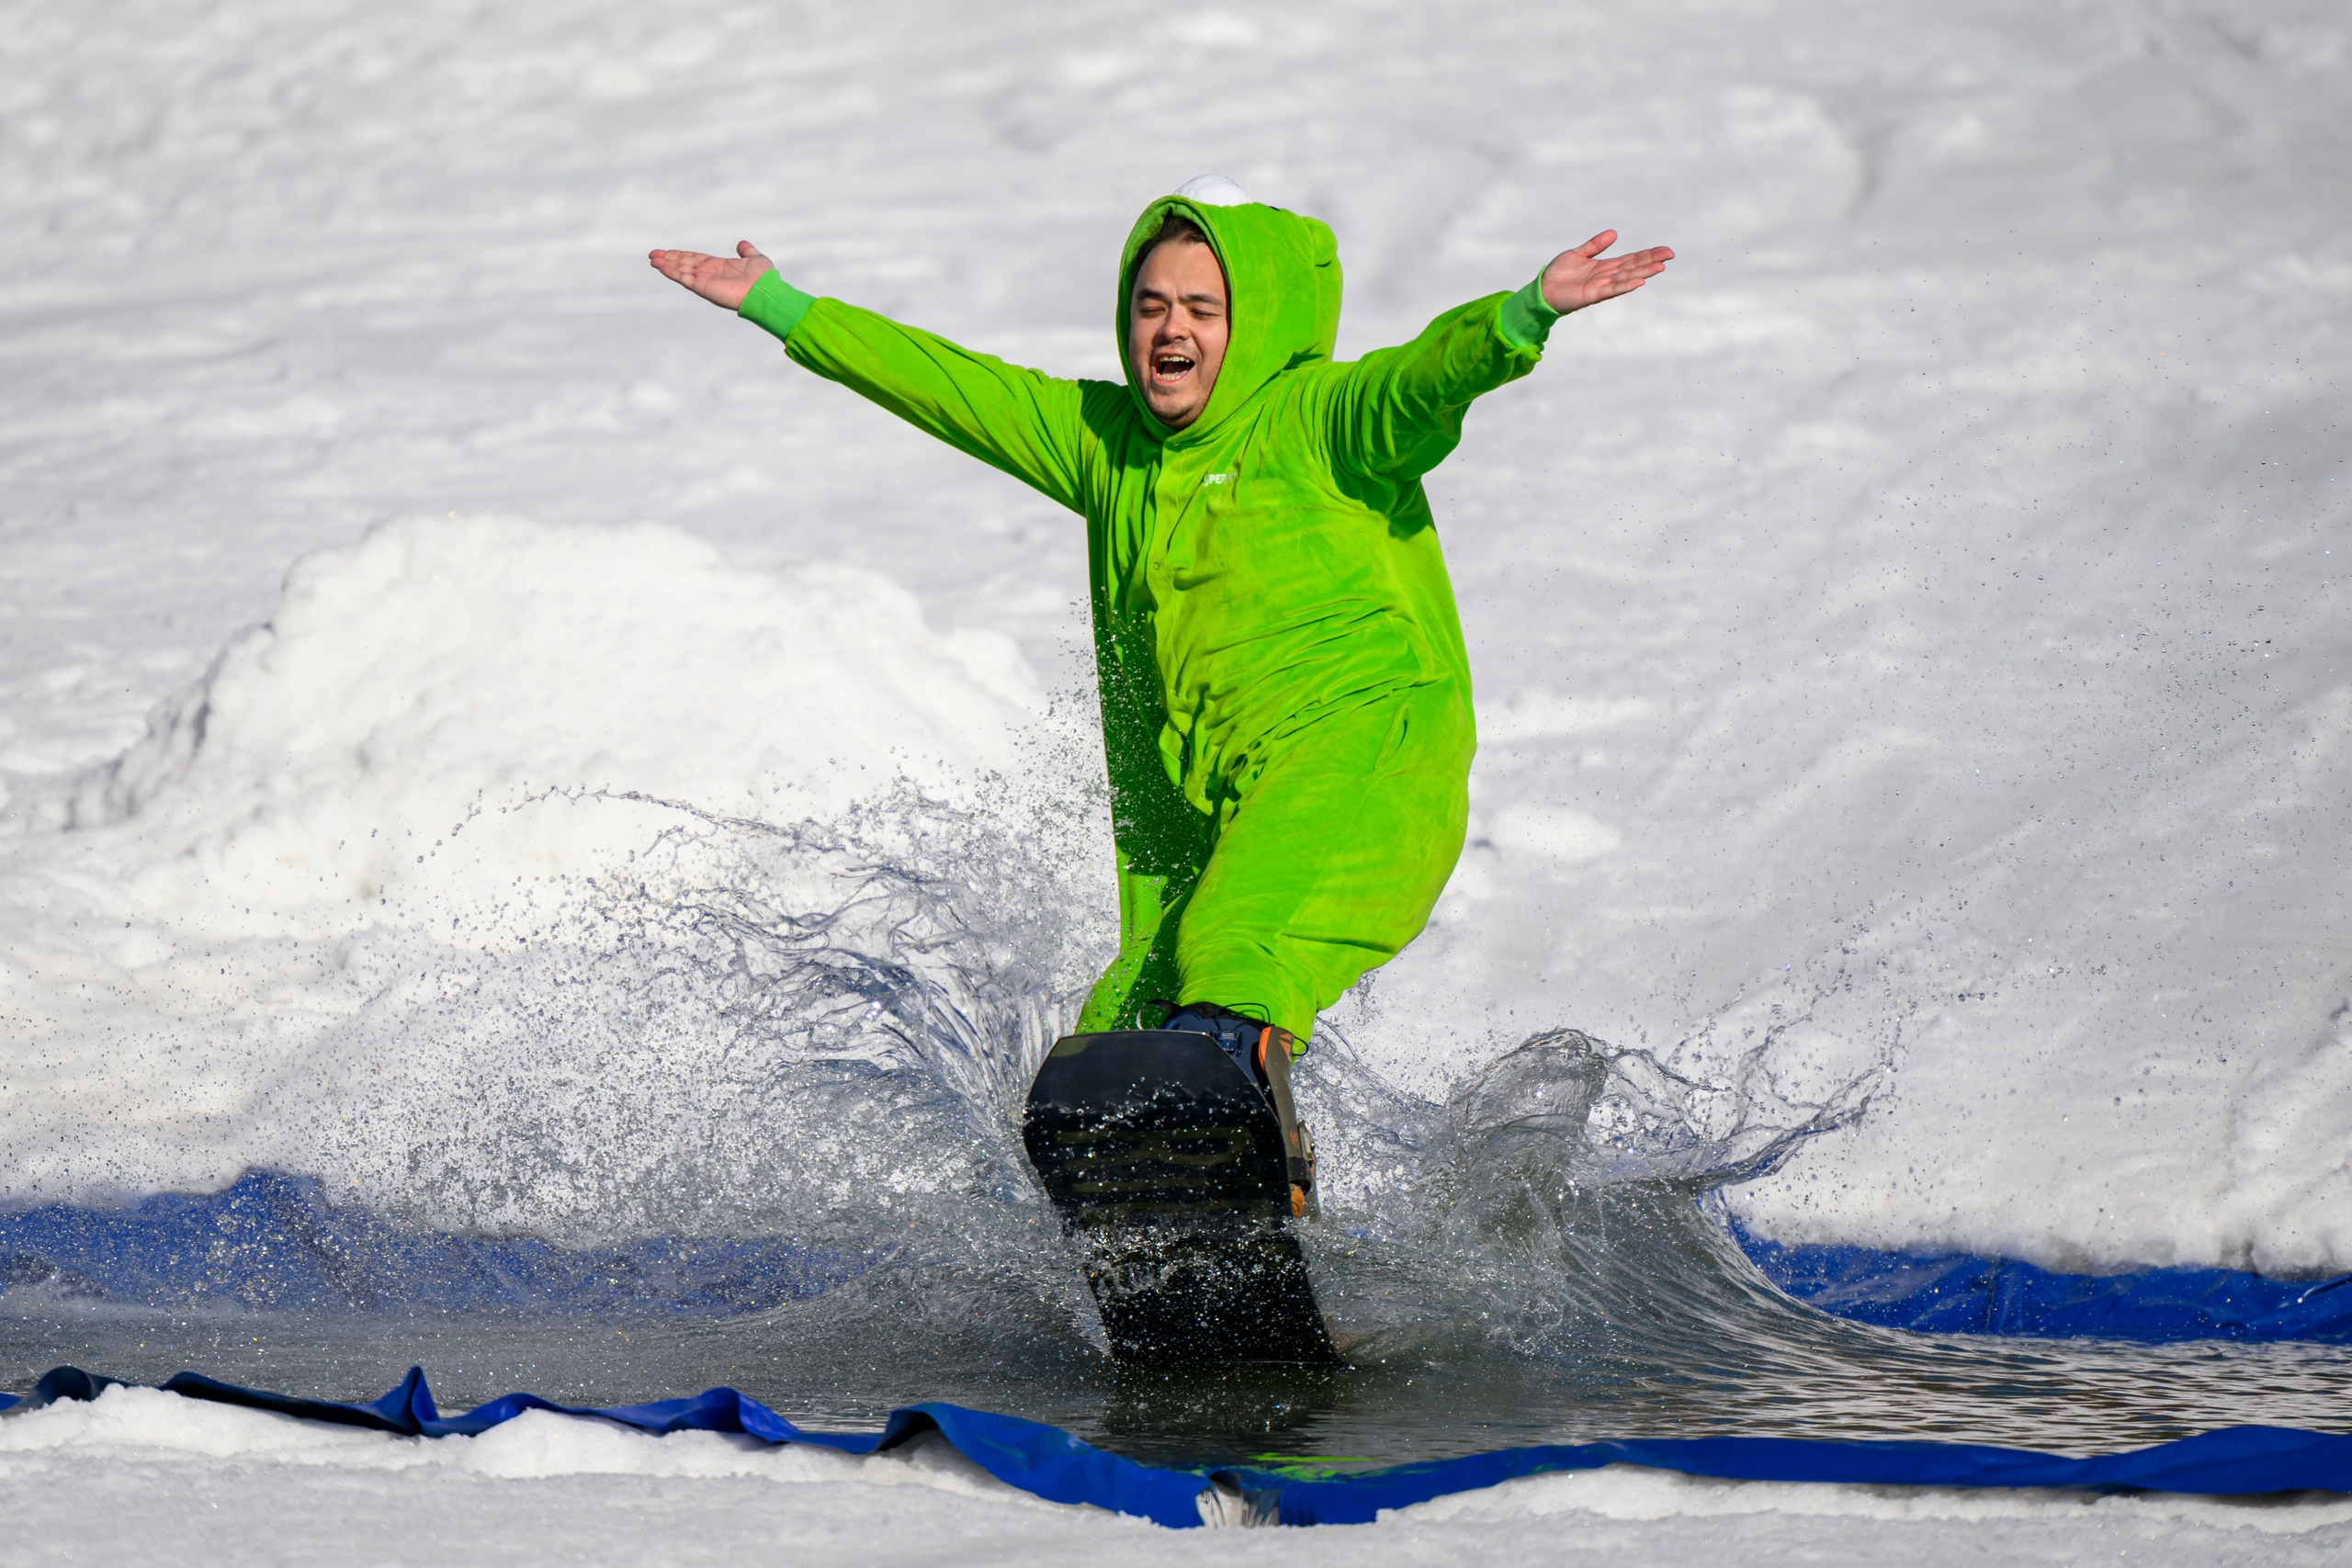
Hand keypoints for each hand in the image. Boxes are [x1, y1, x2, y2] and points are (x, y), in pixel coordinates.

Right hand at [648, 240, 775, 309]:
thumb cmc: (763, 278)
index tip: (667, 252)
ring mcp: (705, 281)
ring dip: (666, 265)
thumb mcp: (754, 258)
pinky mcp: (703, 287)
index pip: (695, 258)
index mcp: (718, 266)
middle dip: (669, 259)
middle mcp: (709, 274)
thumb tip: (742, 243)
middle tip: (653, 255)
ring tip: (652, 259)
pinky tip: (660, 266)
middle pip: (684, 263)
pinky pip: (683, 278)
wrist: (765, 291)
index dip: (681, 255)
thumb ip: (746, 251)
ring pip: (681, 270)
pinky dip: (671, 272)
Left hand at [1539, 231, 1673, 314]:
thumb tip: (1614, 233)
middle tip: (1671, 255)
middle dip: (1652, 261)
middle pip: (1634, 267)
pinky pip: (1612, 290)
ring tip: (1661, 267)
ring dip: (1644, 272)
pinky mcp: (1592, 295)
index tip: (1665, 250)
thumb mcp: (1578, 254)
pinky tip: (1640, 281)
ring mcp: (1601, 286)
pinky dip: (1626, 285)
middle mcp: (1607, 277)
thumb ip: (1595, 245)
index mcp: (1605, 267)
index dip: (1648, 255)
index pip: (1631, 259)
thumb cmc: (1559, 274)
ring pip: (1627, 277)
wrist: (1542, 290)